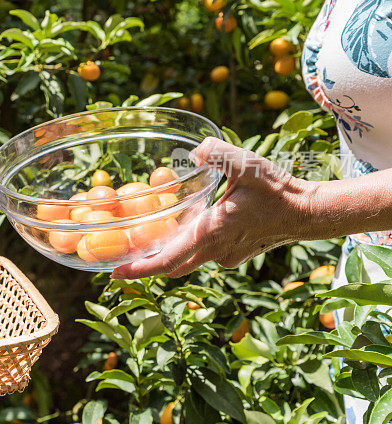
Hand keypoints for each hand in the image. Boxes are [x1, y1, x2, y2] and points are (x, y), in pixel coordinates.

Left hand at [111, 137, 313, 278]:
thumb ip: (219, 153)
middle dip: (145, 267)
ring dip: (168, 254)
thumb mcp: (247, 164)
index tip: (115, 275)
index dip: (140, 269)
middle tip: (119, 263)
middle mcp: (215, 251)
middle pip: (172, 266)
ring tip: (145, 242)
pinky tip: (185, 228)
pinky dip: (188, 247)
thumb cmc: (277, 190)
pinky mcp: (234, 255)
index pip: (168, 260)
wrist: (308, 213)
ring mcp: (225, 256)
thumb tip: (197, 149)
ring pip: (187, 261)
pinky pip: (203, 255)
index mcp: (211, 233)